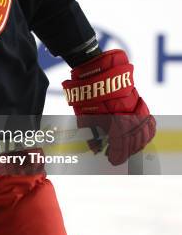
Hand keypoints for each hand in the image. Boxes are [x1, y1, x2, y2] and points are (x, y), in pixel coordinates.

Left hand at [62, 49, 155, 164]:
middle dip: (125, 152)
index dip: (117, 155)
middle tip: (116, 157)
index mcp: (114, 122)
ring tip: (128, 150)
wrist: (95, 73)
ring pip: (143, 133)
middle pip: (133, 142)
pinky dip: (146, 132)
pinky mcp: (139, 103)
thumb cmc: (87, 96)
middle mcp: (128, 116)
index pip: (121, 145)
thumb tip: (94, 150)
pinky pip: (148, 122)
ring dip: (136, 144)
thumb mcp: (85, 117)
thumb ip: (92, 134)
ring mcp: (135, 110)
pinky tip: (142, 139)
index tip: (112, 161)